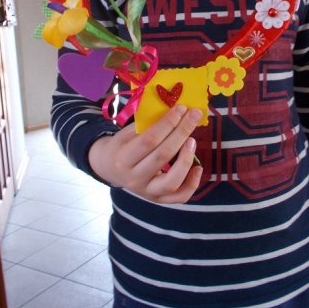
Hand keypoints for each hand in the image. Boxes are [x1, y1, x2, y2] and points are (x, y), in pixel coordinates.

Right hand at [88, 104, 202, 203]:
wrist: (109, 168)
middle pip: (163, 156)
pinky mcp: (158, 199)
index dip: (168, 123)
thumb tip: (176, 111)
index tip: (181, 108)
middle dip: (182, 132)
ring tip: (192, 140)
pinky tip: (198, 167)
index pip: (149, 139)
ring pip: (171, 181)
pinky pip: (179, 196)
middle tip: (194, 115)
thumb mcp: (126, 133)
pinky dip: (192, 183)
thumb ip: (146, 125)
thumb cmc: (122, 145)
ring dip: (186, 159)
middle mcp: (134, 178)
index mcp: (123, 158)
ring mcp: (147, 192)